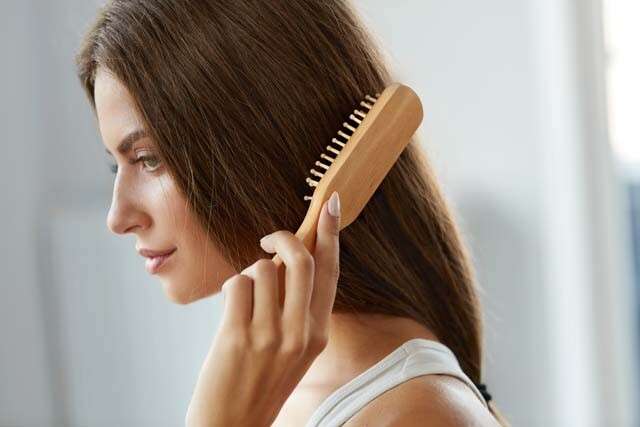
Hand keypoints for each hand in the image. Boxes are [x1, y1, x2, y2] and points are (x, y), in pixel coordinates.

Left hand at [185, 191, 340, 426]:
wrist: (232, 425)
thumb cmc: (261, 381)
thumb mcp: (294, 347)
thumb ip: (296, 306)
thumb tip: (283, 258)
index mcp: (318, 333)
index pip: (330, 273)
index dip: (331, 234)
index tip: (330, 204)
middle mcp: (301, 332)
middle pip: (300, 260)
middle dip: (282, 237)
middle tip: (267, 239)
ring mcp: (271, 335)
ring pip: (262, 269)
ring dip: (249, 275)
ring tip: (244, 301)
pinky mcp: (238, 336)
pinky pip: (237, 284)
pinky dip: (232, 289)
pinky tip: (230, 312)